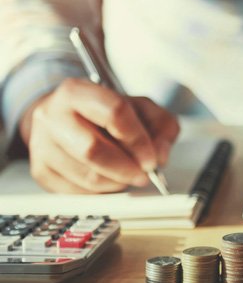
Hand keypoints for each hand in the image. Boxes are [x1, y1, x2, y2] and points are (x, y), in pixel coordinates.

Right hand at [19, 78, 179, 192]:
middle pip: (93, 148)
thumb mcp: (141, 108)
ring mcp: (42, 144)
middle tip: (143, 174)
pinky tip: (111, 180)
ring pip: (86, 176)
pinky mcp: (40, 170)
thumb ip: (161, 126)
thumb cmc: (106, 113)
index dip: (138, 140)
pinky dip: (101, 192)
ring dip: (116, 182)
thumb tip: (160, 156)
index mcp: (78, 91)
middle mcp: (52, 114)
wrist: (67, 117)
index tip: (152, 158)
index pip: (114, 112)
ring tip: (128, 175)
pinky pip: (76, 192)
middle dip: (125, 167)